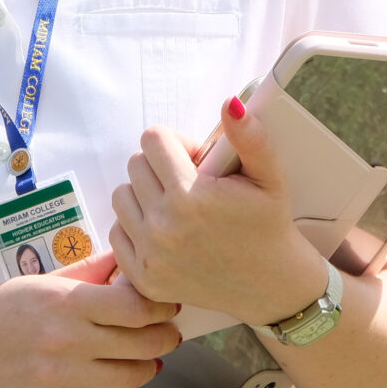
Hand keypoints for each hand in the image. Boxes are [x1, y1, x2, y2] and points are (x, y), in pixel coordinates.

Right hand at [0, 273, 178, 387]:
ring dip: (145, 366)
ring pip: (129, 377)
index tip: (168, 304)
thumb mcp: (36, 283)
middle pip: (142, 343)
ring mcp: (58, 379)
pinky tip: (111, 380)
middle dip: (163, 336)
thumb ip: (84, 273)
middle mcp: (65, 341)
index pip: (135, 305)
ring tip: (147, 358)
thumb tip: (125, 260)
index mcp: (63, 302)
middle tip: (168, 331)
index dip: (161, 305)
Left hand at [108, 100, 330, 325]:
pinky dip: (136, 226)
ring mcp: (149, 255)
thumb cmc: (268, 224)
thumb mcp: (269, 177)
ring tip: (176, 205)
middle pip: (135, 164)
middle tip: (189, 182)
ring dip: (145, 194)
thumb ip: (249, 137)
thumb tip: (229, 103)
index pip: (152, 140)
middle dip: (160, 166)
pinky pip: (117, 231)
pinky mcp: (142, 277)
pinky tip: (166, 231)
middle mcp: (162, 227)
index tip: (195, 160)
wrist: (269, 285)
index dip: (175, 143)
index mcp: (190, 196)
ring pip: (122, 196)